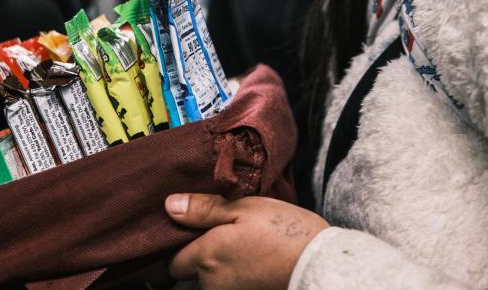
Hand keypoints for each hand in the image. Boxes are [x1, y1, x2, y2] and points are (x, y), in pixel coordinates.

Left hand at [165, 193, 327, 289]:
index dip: (181, 246)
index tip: (196, 231)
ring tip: (241, 247)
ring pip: (211, 283)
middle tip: (223, 236)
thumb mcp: (243, 207)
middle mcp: (213, 283)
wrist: (318, 262)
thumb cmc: (282, 230)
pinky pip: (229, 287)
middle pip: (192, 275)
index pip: (173, 263)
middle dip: (201, 259)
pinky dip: (234, 276)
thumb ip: (204, 209)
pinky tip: (251, 260)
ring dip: (219, 269)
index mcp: (207, 257)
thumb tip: (169, 206)